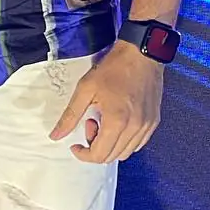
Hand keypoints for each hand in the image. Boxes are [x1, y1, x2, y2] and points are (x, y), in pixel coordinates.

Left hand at [49, 41, 164, 163]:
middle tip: (90, 122)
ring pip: (126, 152)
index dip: (83, 154)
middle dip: (96, 147)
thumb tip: (55, 136)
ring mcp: (147, 126)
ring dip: (111, 145)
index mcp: (116, 121)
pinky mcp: (154, 121)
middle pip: (112, 156)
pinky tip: (118, 123)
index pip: (99, 155)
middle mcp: (135, 128)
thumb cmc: (113, 68)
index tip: (75, 144)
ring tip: (104, 121)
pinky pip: (138, 143)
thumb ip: (70, 116)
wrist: (141, 53)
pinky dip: (125, 141)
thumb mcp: (85, 89)